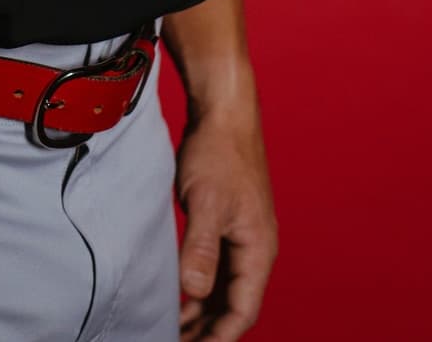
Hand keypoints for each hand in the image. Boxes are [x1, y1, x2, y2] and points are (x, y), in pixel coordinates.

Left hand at [174, 101, 277, 339]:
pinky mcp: (228, 224)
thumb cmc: (219, 152)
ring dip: (202, 311)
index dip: (219, 337)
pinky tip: (179, 296)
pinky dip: (200, 287)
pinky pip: (217, 268)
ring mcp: (242, 236)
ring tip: (174, 329)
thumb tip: (193, 291)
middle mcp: (255, 248)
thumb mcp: (205, 201)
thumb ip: (201, 248)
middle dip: (209, 330)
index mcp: (258, 249)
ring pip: (225, 288)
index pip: (242, 309)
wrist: (223, 112)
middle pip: (235, 305)